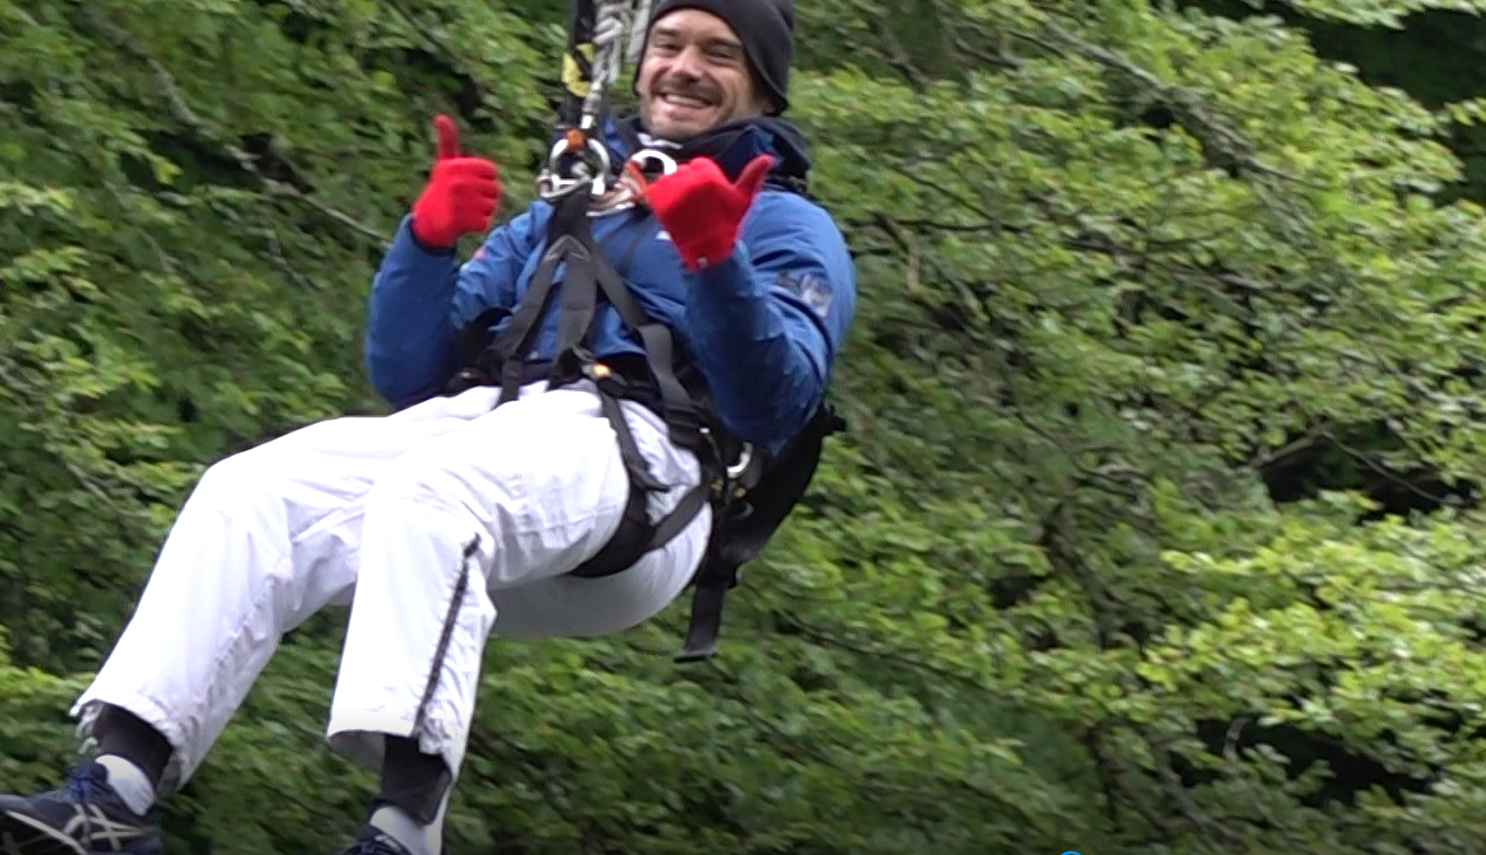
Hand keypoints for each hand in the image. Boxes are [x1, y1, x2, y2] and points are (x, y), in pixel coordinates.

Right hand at [409, 114, 500, 249]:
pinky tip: (466, 221)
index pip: (491, 171)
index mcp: (455, 166)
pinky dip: (479, 224)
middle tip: (470, 198)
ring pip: (491, 206)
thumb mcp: (445, 163)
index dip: (487, 179)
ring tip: (467, 209)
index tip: (473, 182)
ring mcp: (458, 203)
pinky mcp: (460, 222)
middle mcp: (456, 182)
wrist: (428, 219)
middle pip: (495, 189)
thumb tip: (441, 117)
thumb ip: (448, 141)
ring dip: (483, 210)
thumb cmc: (441, 187)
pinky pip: (485, 222)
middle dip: (487, 196)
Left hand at [644, 154, 773, 270]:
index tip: (707, 194)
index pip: (699, 165)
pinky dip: (659, 196)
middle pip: (684, 171)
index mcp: (708, 175)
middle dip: (688, 183)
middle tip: (695, 203)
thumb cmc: (727, 222)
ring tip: (684, 207)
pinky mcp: (660, 202)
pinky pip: (655, 190)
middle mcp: (689, 180)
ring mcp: (673, 191)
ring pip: (669, 179)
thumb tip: (769, 157)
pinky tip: (671, 208)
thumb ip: (753, 175)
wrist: (709, 248)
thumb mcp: (743, 198)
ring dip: (674, 189)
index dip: (703, 179)